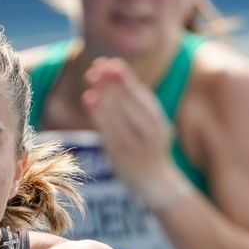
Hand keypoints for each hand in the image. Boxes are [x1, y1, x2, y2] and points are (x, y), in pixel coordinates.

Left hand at [82, 57, 184, 204]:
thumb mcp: (149, 126)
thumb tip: (112, 76)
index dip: (127, 79)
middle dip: (113, 83)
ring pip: (119, 115)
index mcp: (159, 123)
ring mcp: (138, 146)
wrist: (156, 185)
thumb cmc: (148, 149)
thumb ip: (134, 106)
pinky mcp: (122, 156)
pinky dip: (98, 113)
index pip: (142, 97)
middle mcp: (152, 133)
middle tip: (96, 67)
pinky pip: (109, 131)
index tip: (112, 63)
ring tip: (91, 78)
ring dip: (104, 94)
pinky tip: (89, 99)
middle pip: (131, 102)